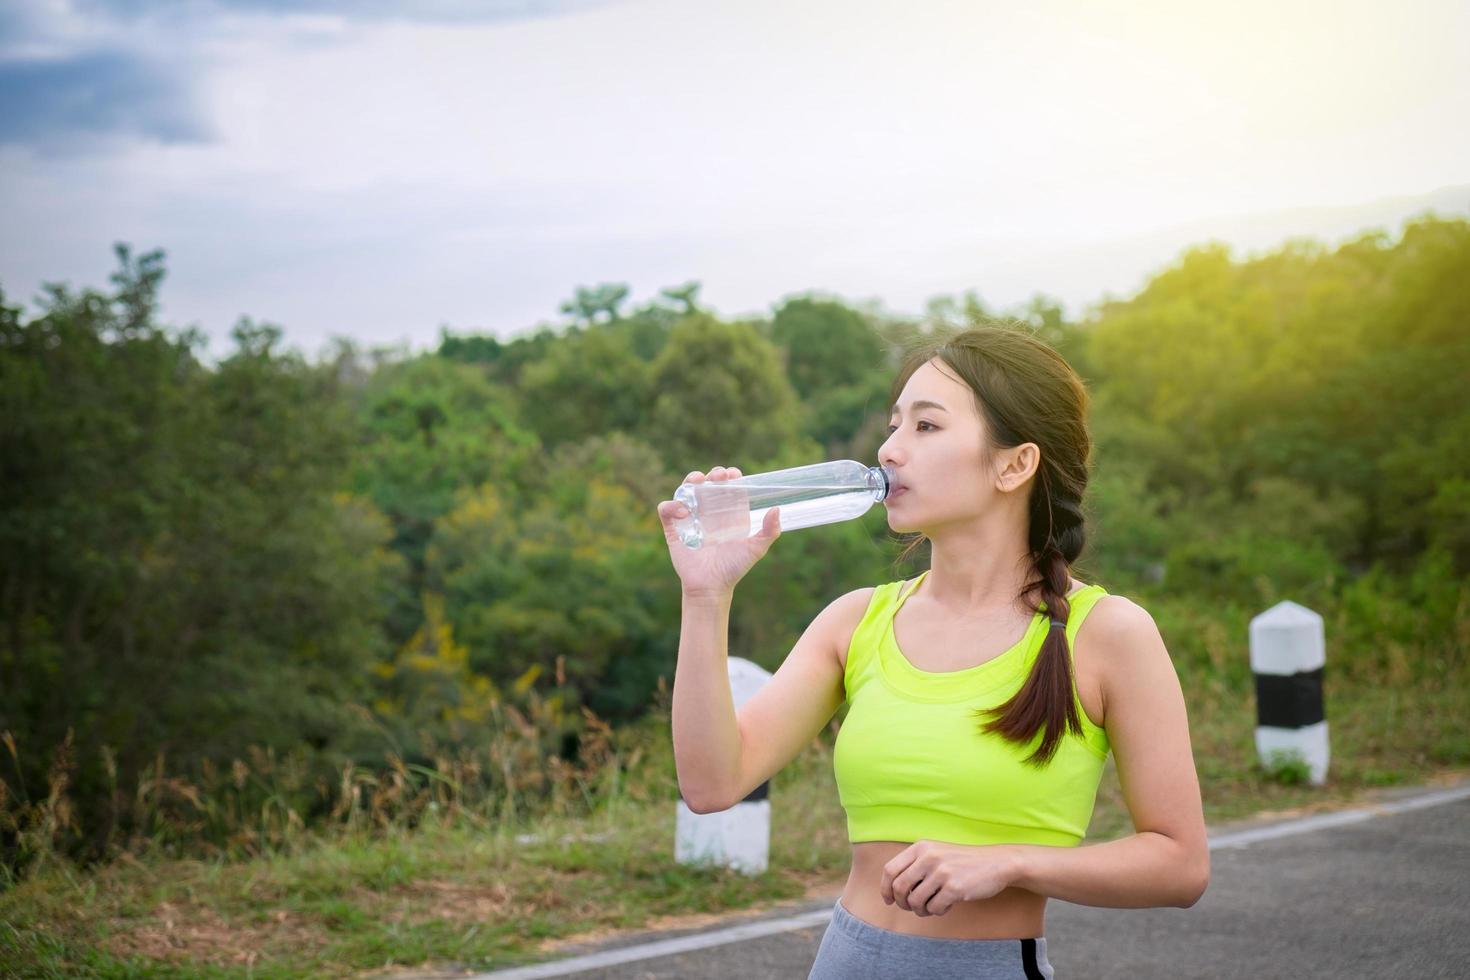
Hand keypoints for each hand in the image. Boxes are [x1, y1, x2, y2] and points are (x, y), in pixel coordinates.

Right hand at [656, 466, 780, 597]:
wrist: (711, 587)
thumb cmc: (733, 568)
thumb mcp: (756, 549)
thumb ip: (770, 531)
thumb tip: (777, 509)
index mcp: (728, 513)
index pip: (728, 487)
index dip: (730, 476)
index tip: (733, 474)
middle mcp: (709, 513)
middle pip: (708, 483)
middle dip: (712, 474)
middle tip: (718, 476)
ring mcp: (690, 519)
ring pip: (686, 490)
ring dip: (690, 481)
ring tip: (697, 482)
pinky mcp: (674, 529)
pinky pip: (665, 509)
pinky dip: (671, 505)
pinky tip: (684, 512)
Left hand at [880, 840, 1020, 916]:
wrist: (996, 863)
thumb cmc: (963, 862)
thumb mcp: (936, 853)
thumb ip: (915, 865)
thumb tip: (892, 891)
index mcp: (921, 847)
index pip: (890, 870)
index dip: (885, 888)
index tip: (889, 900)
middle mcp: (928, 857)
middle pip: (899, 888)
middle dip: (902, 903)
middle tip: (912, 908)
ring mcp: (941, 872)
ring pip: (915, 901)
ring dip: (921, 910)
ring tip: (931, 907)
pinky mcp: (954, 888)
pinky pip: (934, 908)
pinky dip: (937, 911)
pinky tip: (946, 905)